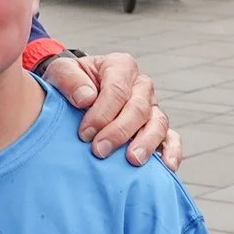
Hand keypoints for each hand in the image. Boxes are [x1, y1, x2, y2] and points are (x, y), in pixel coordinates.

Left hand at [40, 49, 179, 167]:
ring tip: (132, 160)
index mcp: (120, 66)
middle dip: (119, 131)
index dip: (102, 113)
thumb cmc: (70, 83)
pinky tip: (165, 167)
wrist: (76, 94)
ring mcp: (152, 107)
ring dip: (146, 143)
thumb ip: (69, 79)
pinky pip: (171, 139)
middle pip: (139, 108)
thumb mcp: (61, 72)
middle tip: (99, 151)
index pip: (117, 89)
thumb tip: (86, 98)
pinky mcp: (157, 128)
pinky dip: (171, 152)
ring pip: (158, 123)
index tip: (84, 133)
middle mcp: (141, 85)